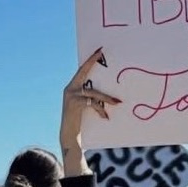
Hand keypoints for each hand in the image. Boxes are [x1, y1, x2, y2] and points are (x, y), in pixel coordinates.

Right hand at [60, 49, 120, 175]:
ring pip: (93, 92)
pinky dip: (100, 110)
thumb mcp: (86, 106)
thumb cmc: (80, 122)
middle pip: (83, 72)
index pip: (82, 70)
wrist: (69, 136)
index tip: (99, 50)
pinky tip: (105, 117)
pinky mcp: (74, 104)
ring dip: (106, 98)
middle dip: (92, 61)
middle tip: (101, 52)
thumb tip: (108, 93)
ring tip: (118, 102)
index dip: (90, 60)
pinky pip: (92, 103)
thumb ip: (92, 97)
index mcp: (72, 87)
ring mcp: (71, 95)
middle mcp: (69, 88)